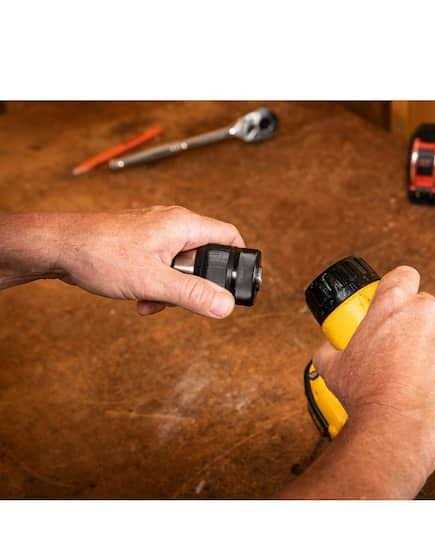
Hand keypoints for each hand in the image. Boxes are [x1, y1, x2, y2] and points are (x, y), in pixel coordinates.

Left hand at [0, 206, 244, 317]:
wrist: (57, 246)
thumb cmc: (100, 254)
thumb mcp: (153, 281)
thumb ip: (192, 295)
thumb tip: (226, 306)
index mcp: (183, 225)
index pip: (229, 236)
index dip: (238, 261)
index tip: (236, 285)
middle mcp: (172, 223)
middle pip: (204, 256)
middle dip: (196, 284)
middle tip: (184, 301)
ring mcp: (155, 232)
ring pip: (181, 265)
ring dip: (173, 289)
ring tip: (152, 301)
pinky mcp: (141, 243)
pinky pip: (162, 266)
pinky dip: (156, 284)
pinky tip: (140, 297)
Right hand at [280, 266, 434, 498]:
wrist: (397, 425)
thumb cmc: (364, 394)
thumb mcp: (333, 368)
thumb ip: (328, 350)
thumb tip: (326, 350)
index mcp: (391, 302)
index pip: (404, 275)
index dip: (402, 286)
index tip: (399, 302)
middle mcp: (424, 310)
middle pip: (424, 306)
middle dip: (415, 324)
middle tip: (403, 349)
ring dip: (434, 346)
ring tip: (419, 374)